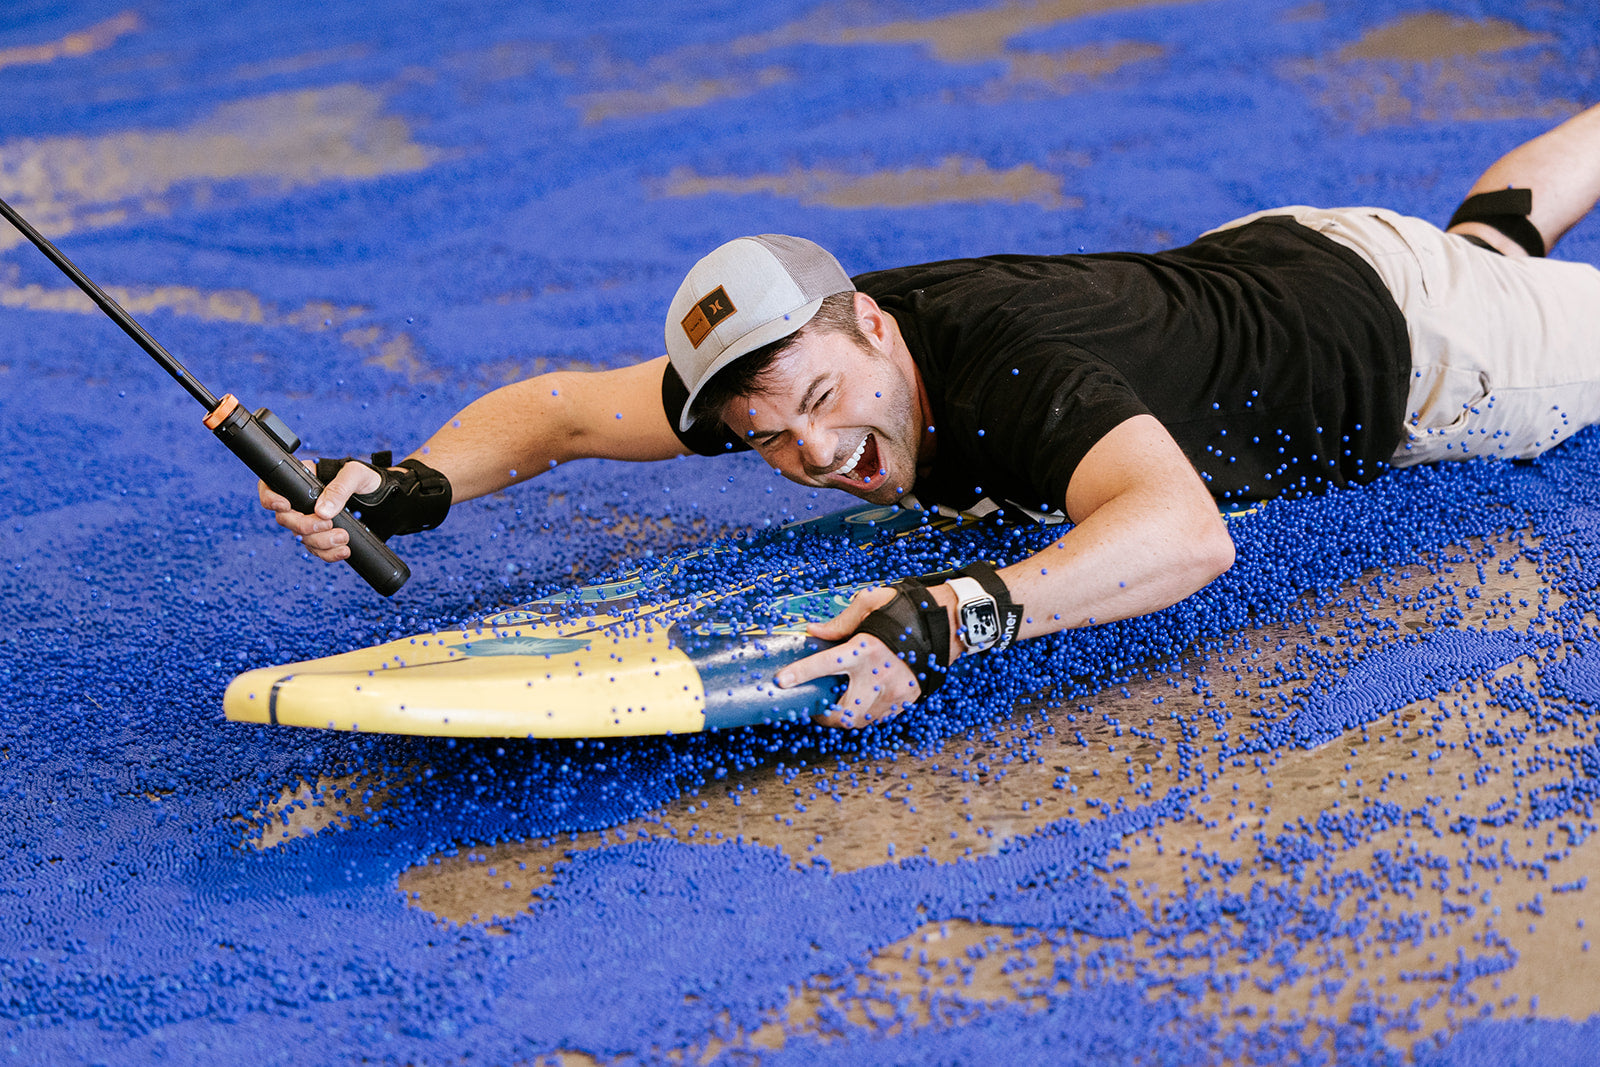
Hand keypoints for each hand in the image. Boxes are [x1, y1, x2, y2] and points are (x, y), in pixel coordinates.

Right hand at [257, 460, 381, 562]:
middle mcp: (302, 500)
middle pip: (285, 518)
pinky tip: (344, 551)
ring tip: (344, 538)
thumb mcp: (357, 475)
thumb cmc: (371, 480)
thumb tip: (322, 512)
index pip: (272, 486)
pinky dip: (329, 554)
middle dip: (304, 526)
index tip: (284, 505)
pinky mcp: (324, 536)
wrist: (389, 500)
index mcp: (303, 478)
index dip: (270, 498)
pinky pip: (317, 550)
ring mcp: (312, 520)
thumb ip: (339, 488)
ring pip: (302, 537)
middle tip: (328, 525)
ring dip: (321, 542)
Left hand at [775, 586, 922, 728]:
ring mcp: (894, 691)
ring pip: (861, 719)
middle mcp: (879, 675)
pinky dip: (866, 711)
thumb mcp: (871, 603)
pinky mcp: (907, 699)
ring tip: (840, 700)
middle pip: (844, 712)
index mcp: (865, 648)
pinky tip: (863, 697)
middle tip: (817, 705)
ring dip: (845, 714)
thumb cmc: (906, 610)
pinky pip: (879, 716)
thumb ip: (840, 622)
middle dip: (825, 715)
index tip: (782, 681)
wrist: (945, 623)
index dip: (801, 673)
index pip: (825, 664)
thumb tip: (813, 632)